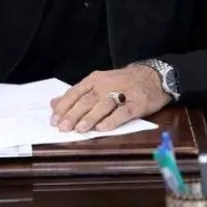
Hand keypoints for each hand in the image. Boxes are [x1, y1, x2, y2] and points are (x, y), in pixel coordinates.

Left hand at [49, 64, 170, 132]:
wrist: (153, 76)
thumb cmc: (122, 83)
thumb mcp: (98, 83)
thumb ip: (76, 94)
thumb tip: (53, 103)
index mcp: (95, 79)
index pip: (75, 92)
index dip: (64, 107)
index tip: (54, 120)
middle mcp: (107, 84)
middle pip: (87, 100)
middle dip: (73, 114)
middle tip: (63, 127)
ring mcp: (123, 93)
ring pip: (103, 105)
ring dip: (90, 117)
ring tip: (79, 129)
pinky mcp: (137, 103)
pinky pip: (123, 112)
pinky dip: (112, 120)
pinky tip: (102, 128)